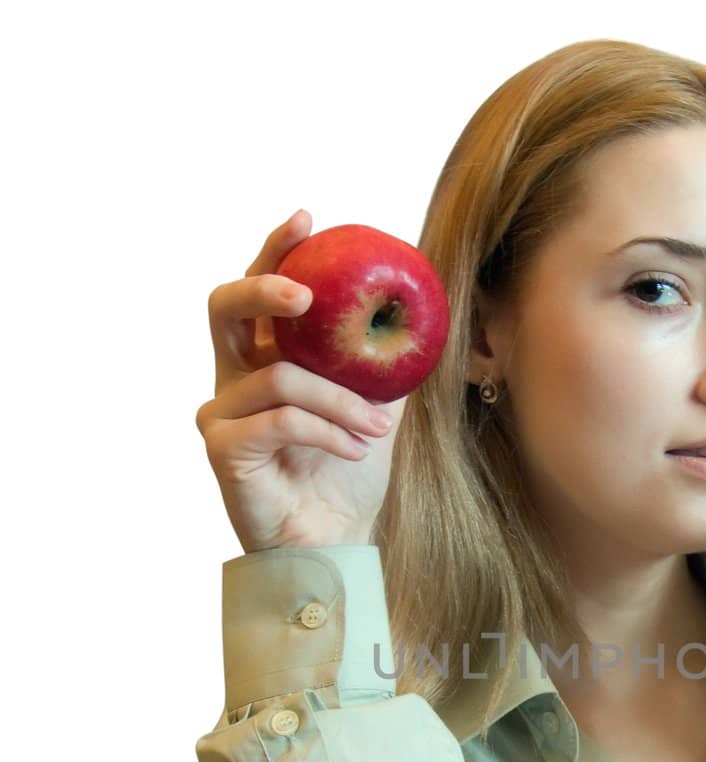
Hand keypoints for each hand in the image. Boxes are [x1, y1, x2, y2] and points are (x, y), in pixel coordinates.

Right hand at [196, 209, 401, 553]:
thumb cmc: (351, 475)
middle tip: (308, 295)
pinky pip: (280, 419)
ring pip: (278, 376)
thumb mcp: (376, 406)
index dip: (275, 250)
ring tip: (377, 429)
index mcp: (264, 358)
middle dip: (266, 289)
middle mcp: (233, 379)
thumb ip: (382, 361)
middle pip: (225, 307)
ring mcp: (222, 414)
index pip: (257, 291)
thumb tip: (425, 309)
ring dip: (339, 399)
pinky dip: (326, 430)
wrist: (338, 542)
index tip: (307, 219)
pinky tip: (354, 450)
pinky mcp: (223, 450)